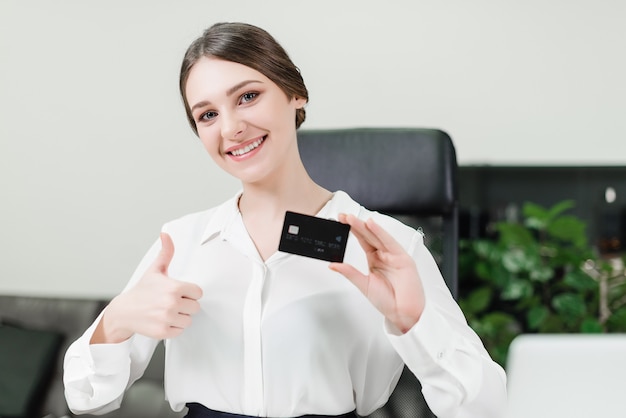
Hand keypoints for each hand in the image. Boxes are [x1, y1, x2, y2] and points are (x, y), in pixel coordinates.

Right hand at [91, 233, 202, 343]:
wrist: (124, 311)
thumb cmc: (142, 291)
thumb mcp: (155, 270)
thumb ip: (166, 253)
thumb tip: (165, 234)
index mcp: (174, 287)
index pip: (198, 293)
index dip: (189, 293)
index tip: (178, 292)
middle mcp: (171, 303)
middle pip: (195, 307)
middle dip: (185, 305)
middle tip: (170, 303)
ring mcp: (167, 318)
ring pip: (188, 320)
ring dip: (180, 317)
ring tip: (166, 311)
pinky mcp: (163, 332)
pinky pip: (180, 331)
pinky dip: (173, 327)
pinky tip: (163, 320)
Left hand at [329, 214, 424, 332]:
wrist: (404, 313)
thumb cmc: (387, 301)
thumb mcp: (364, 284)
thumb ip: (349, 272)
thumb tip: (333, 265)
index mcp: (374, 260)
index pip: (362, 241)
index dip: (351, 230)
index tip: (340, 222)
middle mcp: (384, 255)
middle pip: (368, 236)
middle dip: (355, 225)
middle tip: (343, 216)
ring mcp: (394, 255)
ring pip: (377, 237)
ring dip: (365, 227)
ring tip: (352, 218)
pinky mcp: (403, 258)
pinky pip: (390, 243)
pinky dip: (381, 233)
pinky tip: (371, 225)